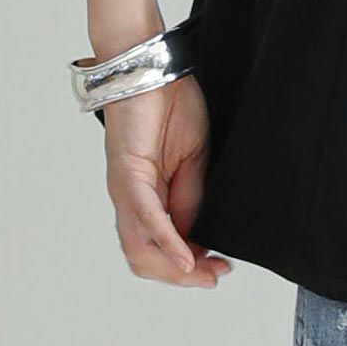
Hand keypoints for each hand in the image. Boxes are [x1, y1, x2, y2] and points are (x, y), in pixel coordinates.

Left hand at [101, 74, 233, 286]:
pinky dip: (166, 241)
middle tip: (215, 277)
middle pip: (146, 258)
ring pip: (140, 248)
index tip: (222, 268)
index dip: (190, 267)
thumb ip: (192, 198)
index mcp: (147, 197)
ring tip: (205, 272)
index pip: (161, 248)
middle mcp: (129, 201)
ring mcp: (124, 190)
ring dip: (174, 268)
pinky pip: (145, 217)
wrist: (152, 69)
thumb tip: (198, 238)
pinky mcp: (127, 174)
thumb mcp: (195, 159)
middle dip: (183, 277)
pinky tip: (186, 256)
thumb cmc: (171, 106)